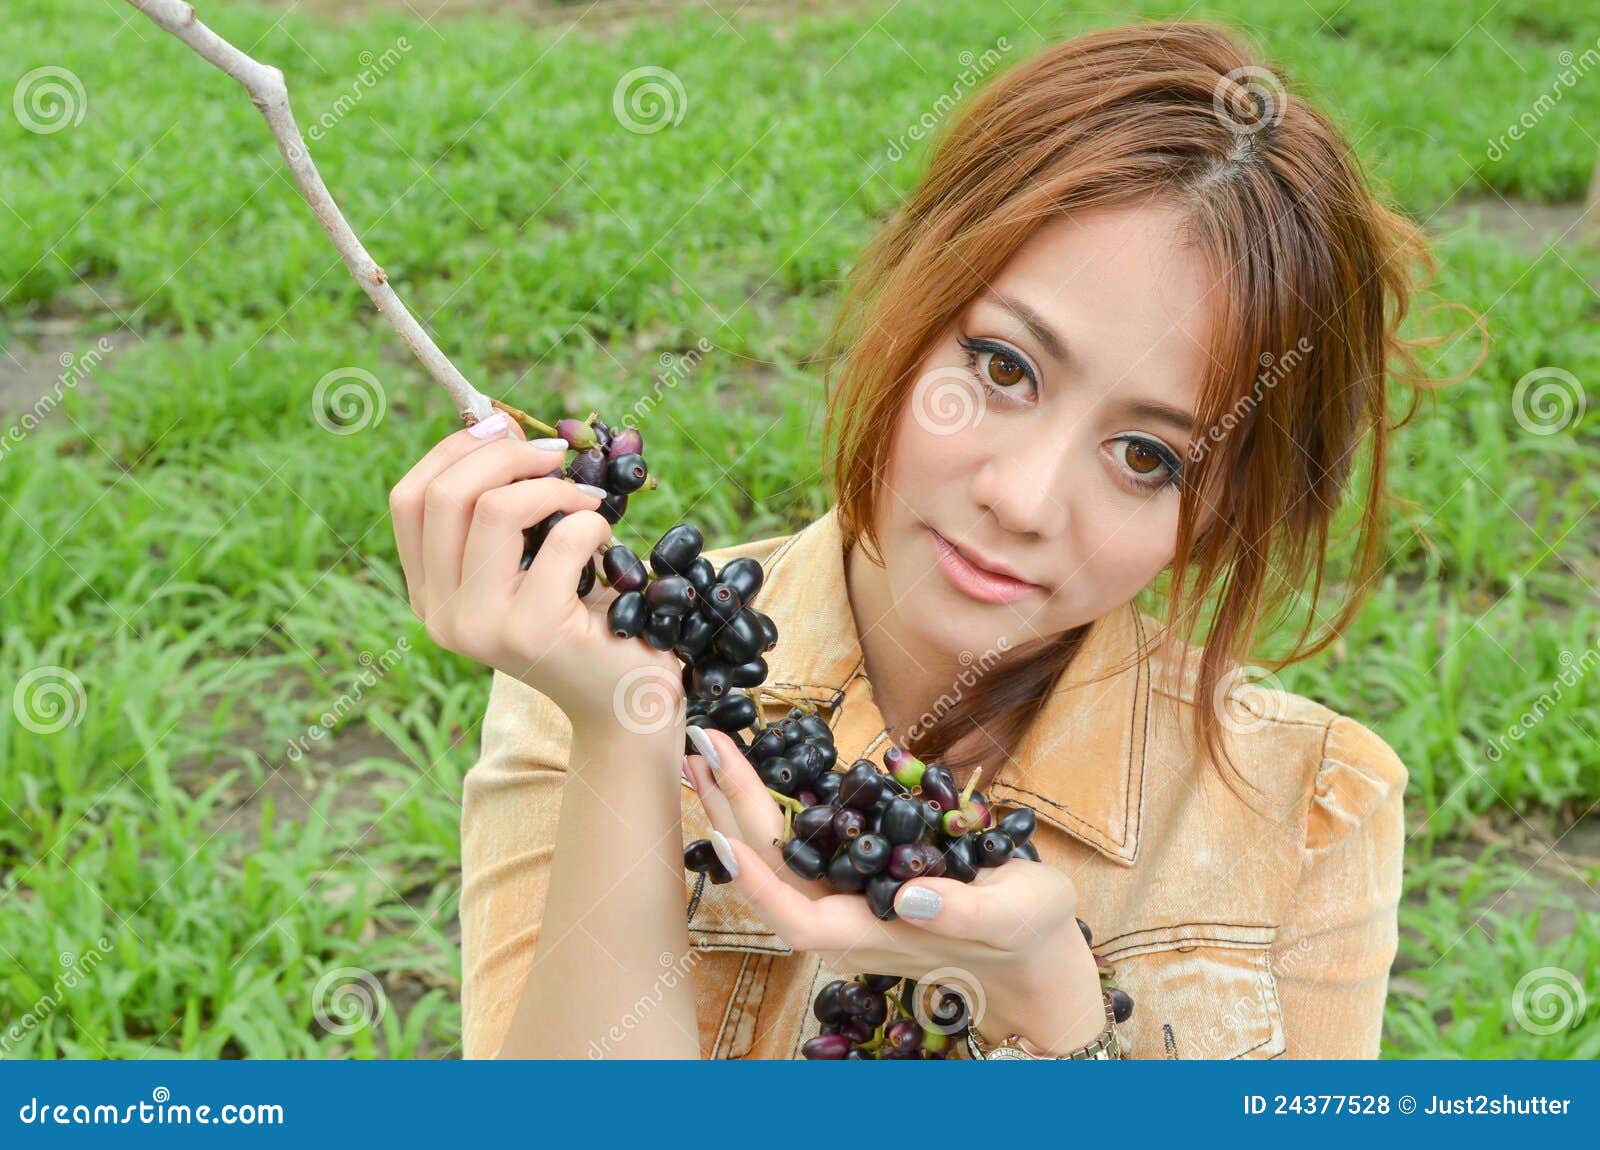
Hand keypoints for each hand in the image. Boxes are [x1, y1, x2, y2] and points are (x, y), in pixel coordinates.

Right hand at [388, 411, 683, 737]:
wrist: (625, 702)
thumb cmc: (582, 621)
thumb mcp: (525, 562)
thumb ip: (499, 508)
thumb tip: (494, 422)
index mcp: (429, 596)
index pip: (409, 499)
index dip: (453, 450)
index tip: (503, 428)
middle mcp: (442, 616)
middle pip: (447, 494)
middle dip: (506, 454)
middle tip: (556, 458)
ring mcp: (483, 627)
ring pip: (498, 509)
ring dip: (555, 487)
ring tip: (586, 502)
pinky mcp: (535, 631)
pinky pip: (563, 537)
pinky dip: (594, 521)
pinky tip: (606, 544)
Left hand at [684, 727, 1106, 1052]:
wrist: (1031, 953)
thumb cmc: (1028, 933)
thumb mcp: (1012, 915)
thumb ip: (962, 912)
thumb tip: (910, 894)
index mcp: (875, 936)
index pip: (797, 917)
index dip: (757, 882)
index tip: (721, 835)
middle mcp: (845, 924)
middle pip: (772, 874)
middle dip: (732, 811)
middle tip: (702, 748)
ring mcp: (844, 904)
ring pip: (774, 859)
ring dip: (737, 806)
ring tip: (704, 755)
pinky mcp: (851, 882)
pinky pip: (794, 848)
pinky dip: (766, 809)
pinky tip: (748, 776)